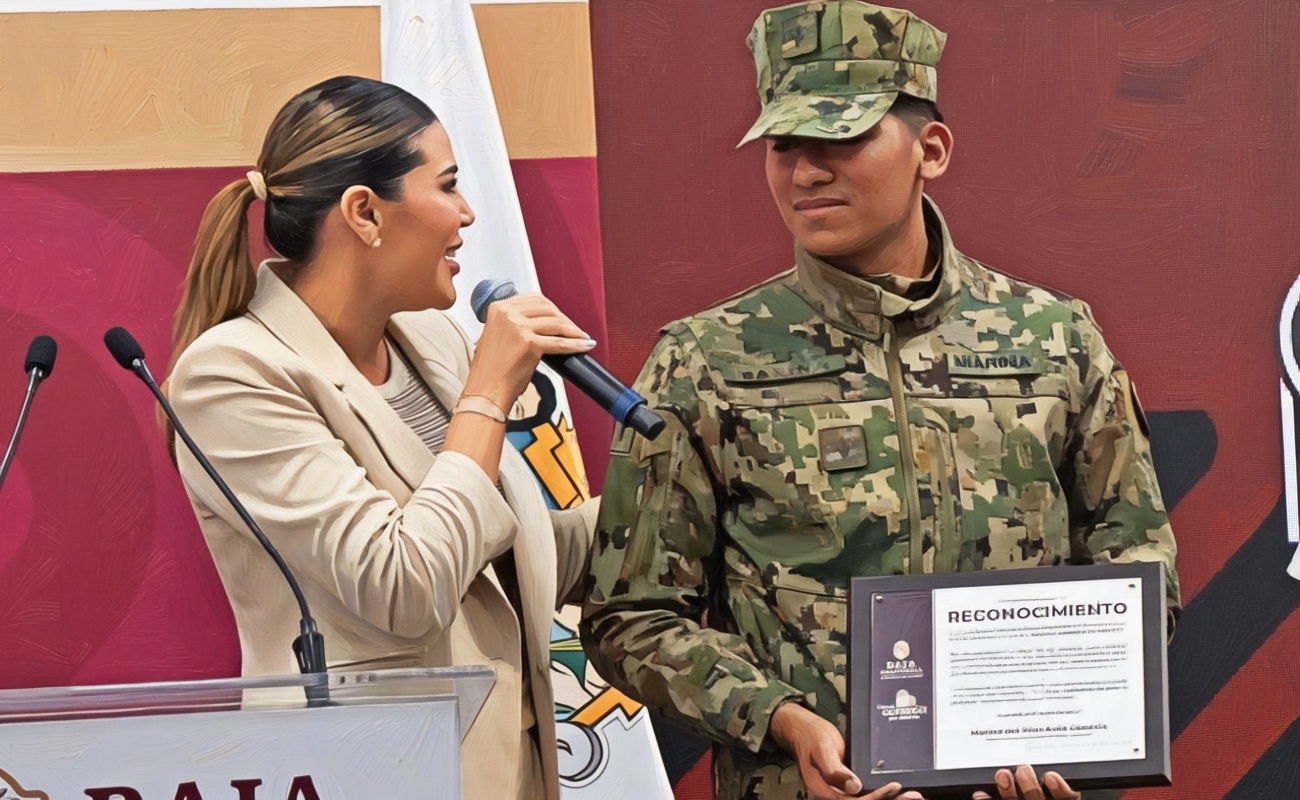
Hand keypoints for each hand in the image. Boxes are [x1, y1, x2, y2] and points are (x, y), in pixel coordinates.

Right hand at [464, 294, 594, 410]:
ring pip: (556, 323)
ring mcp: (518, 327)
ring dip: (573, 331)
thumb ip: (514, 324)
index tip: (561, 317)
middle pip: (547, 308)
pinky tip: (584, 346)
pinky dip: (575, 344)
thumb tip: (541, 323)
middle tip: (574, 330)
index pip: (533, 299)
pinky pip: (559, 342)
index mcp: (498, 308)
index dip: (552, 308)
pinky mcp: (529, 343)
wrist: (485, 392)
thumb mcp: (498, 336)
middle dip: (564, 319)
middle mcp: (507, 313)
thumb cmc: (491, 371)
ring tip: (581, 338)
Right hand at [769, 702, 924, 799]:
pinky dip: (883, 794)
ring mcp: (840, 793)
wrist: (802, 730)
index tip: (894, 787)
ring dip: (890, 799)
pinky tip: (897, 792)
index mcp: (824, 791)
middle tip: (914, 796)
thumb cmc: (811, 736)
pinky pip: (866, 795)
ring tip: (912, 796)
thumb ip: (835, 769)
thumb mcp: (822, 748)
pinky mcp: (847, 788)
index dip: (876, 796)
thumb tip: (853, 786)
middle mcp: (833, 796)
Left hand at [973, 765, 1079, 799]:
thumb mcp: (1054, 785)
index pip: (1066, 798)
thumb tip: (1050, 758)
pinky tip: (980, 793)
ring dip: (1008, 792)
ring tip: (1002, 774)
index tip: (1051, 775)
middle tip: (1023, 769)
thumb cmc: (1037, 788)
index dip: (1060, 789)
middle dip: (1030, 786)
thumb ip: (1054, 778)